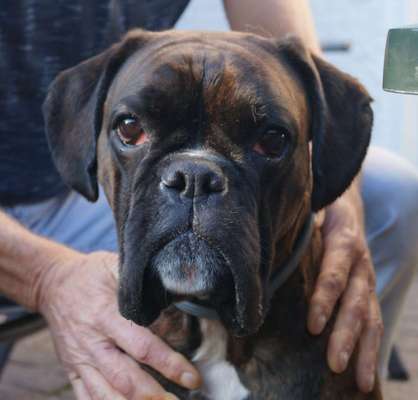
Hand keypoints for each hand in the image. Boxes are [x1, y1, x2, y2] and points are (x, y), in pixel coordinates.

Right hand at [37, 250, 200, 399]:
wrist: (53, 283)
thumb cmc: (90, 275)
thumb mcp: (115, 266)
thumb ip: (142, 281)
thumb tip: (178, 286)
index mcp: (106, 315)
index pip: (142, 346)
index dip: (169, 364)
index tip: (192, 377)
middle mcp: (93, 342)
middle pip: (126, 378)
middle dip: (156, 395)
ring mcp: (80, 359)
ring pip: (106, 394)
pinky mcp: (72, 368)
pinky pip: (85, 397)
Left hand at [307, 190, 382, 392]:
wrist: (348, 205)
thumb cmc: (321, 209)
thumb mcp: (309, 210)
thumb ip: (295, 228)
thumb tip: (262, 249)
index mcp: (343, 240)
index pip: (334, 273)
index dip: (324, 299)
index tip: (312, 325)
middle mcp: (360, 263)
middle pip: (355, 301)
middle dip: (345, 334)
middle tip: (334, 363)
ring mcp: (367, 279)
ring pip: (370, 316)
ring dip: (364, 348)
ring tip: (358, 380)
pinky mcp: (368, 291)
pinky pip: (374, 320)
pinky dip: (371, 346)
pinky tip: (366, 371)